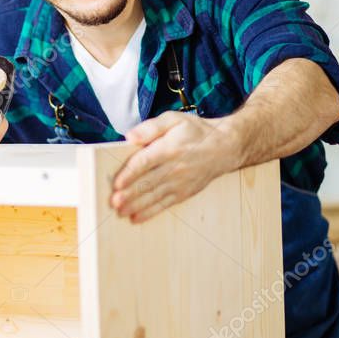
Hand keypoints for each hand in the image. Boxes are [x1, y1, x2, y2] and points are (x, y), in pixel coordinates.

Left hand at [109, 111, 239, 222]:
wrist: (225, 147)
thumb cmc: (195, 132)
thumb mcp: (174, 120)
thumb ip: (151, 127)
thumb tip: (130, 136)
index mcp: (169, 148)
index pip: (145, 162)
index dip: (130, 173)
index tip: (117, 183)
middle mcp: (175, 168)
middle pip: (148, 182)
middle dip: (130, 194)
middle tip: (114, 202)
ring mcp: (180, 183)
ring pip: (155, 196)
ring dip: (137, 205)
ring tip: (121, 212)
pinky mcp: (184, 193)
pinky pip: (165, 204)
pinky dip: (150, 212)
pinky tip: (136, 217)